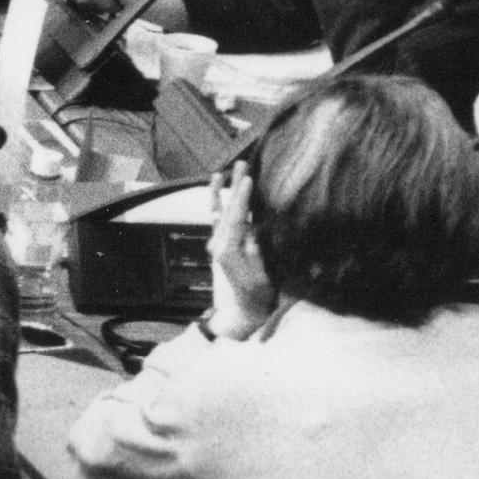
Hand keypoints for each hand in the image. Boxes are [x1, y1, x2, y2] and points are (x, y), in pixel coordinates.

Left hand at [206, 171, 276, 338]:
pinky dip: (215, 207)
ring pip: (217, 213)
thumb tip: (253, 233)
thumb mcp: (262, 279)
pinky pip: (216, 223)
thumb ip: (256, 256)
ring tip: (220, 173)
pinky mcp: (219, 249)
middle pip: (226, 210)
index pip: (236, 218)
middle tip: (240, 164)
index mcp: (229, 252)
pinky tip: (215, 196)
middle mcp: (219, 246)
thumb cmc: (256, 298)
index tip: (248, 179)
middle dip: (233, 186)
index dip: (242, 197)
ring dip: (220, 192)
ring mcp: (217, 246)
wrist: (239, 315)